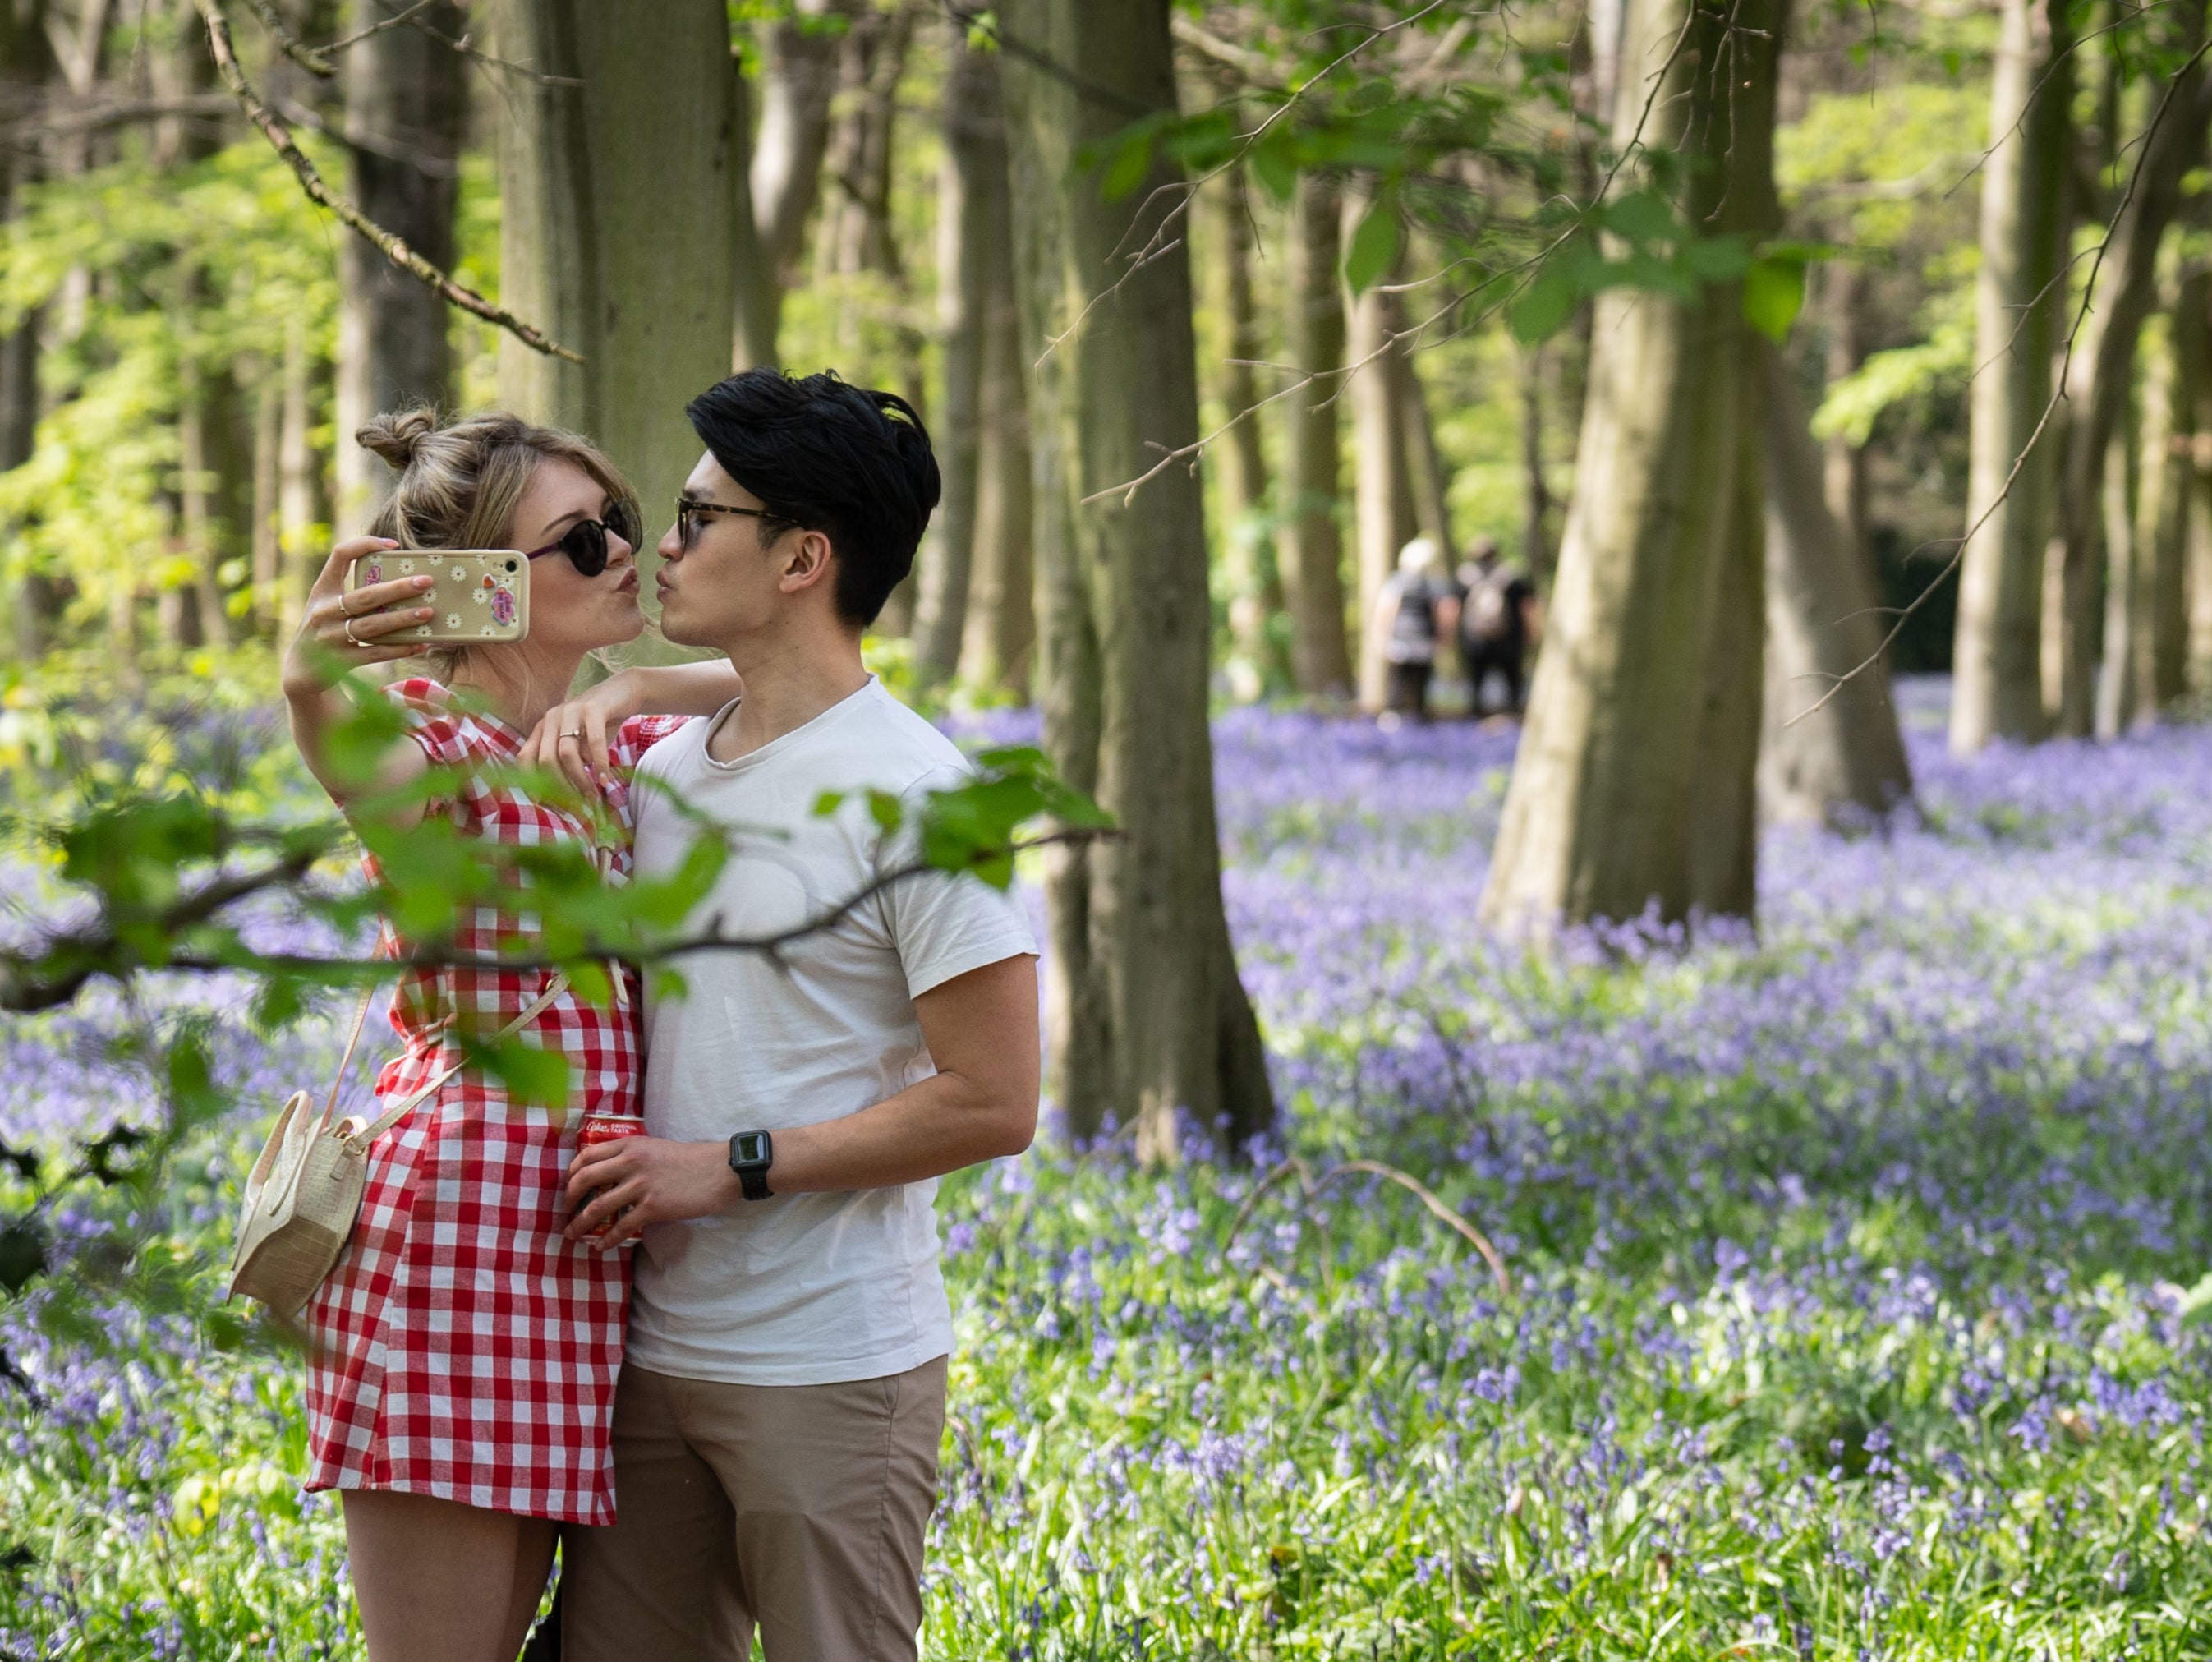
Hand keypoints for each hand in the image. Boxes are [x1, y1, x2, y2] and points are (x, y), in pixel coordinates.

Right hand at [281, 537, 436, 696]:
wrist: (301, 668)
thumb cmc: (327, 628)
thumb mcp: (329, 605)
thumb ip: (355, 592)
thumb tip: (404, 580)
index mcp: (322, 589)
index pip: (340, 555)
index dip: (365, 545)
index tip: (393, 545)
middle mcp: (323, 610)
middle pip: (365, 596)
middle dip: (397, 588)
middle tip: (425, 582)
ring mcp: (330, 637)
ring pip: (372, 626)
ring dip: (402, 619)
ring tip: (428, 613)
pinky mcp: (341, 661)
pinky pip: (375, 653)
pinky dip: (399, 648)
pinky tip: (420, 644)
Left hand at [522, 671, 643, 794]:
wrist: (624, 692)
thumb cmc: (599, 724)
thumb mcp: (579, 744)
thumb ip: (569, 762)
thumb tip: (565, 796)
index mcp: (543, 728)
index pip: (525, 758)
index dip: (530, 782)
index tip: (542, 802)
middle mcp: (552, 718)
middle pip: (545, 759)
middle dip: (561, 786)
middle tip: (577, 803)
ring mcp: (571, 711)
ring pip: (566, 753)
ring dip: (580, 779)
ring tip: (592, 794)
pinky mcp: (594, 708)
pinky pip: (594, 741)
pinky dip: (600, 763)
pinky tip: (605, 779)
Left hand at [564, 1135, 740, 1249]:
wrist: (720, 1170)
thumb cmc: (691, 1160)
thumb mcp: (656, 1147)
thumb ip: (632, 1156)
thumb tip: (609, 1174)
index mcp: (631, 1145)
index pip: (587, 1155)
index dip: (571, 1173)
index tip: (569, 1187)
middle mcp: (631, 1162)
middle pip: (584, 1179)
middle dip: (569, 1199)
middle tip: (566, 1212)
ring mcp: (641, 1185)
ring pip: (597, 1207)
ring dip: (579, 1223)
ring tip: (572, 1234)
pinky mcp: (653, 1206)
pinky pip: (621, 1227)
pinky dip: (606, 1239)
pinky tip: (601, 1246)